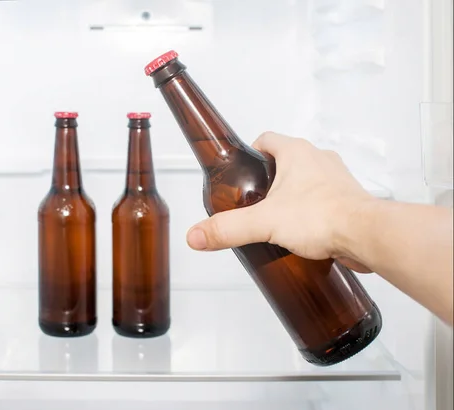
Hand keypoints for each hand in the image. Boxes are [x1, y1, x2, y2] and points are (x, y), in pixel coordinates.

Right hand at [186, 131, 376, 271]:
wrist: (366, 235)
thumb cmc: (322, 217)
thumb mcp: (264, 222)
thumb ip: (227, 228)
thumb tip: (196, 235)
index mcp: (296, 152)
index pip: (266, 139)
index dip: (250, 153)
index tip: (242, 171)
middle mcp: (318, 159)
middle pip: (285, 161)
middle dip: (269, 179)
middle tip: (254, 201)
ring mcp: (336, 179)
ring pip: (307, 180)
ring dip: (292, 195)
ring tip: (276, 218)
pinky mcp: (347, 200)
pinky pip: (323, 199)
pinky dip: (311, 211)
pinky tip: (302, 231)